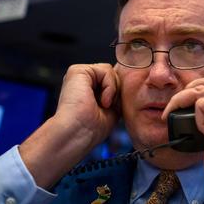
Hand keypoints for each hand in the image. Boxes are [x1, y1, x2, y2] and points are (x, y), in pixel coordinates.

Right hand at [20, 64, 119, 187]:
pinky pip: (106, 70)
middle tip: (108, 108)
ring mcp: (79, 75)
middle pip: (112, 75)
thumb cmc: (90, 130)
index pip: (112, 82)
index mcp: (86, 90)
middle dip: (116, 92)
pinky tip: (103, 101)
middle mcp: (81, 81)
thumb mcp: (111, 109)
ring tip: (104, 105)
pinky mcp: (77, 71)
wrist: (76, 134)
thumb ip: (116, 94)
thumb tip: (126, 84)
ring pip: (110, 71)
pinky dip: (110, 86)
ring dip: (113, 90)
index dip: (117, 95)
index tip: (111, 110)